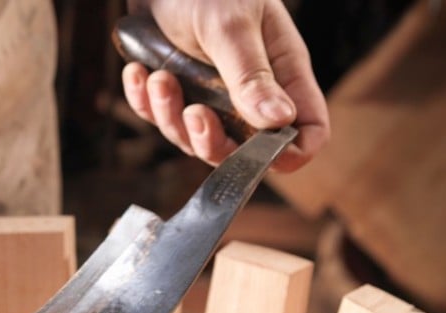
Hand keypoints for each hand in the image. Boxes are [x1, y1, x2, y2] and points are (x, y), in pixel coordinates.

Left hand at [122, 0, 328, 170]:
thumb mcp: (231, 26)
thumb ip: (251, 76)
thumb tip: (279, 122)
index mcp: (282, 71)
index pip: (306, 130)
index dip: (291, 153)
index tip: (259, 154)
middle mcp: (250, 91)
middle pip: (242, 150)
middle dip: (212, 142)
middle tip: (193, 112)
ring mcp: (210, 94)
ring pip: (194, 139)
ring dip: (171, 116)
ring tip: (159, 78)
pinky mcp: (174, 90)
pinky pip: (159, 117)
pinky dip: (145, 102)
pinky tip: (139, 73)